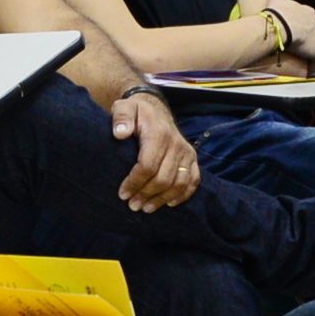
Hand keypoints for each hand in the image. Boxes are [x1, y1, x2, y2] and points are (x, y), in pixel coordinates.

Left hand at [112, 89, 199, 210]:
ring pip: (179, 183)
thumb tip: (120, 133)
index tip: (122, 194)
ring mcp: (187, 152)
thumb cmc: (136, 112)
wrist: (154, 108)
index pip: (148, 165)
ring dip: (162, 199)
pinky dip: (182, 195)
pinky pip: (193, 181)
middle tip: (132, 205)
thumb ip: (121, 117)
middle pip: (163, 178)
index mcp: (159, 133)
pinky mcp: (192, 158)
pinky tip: (168, 203)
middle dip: (146, 194)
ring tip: (146, 208)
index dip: (135, 182)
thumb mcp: (124, 107)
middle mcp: (176, 144)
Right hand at [266, 0, 314, 61]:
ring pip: (314, 46)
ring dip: (308, 52)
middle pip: (313, 33)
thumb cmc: (279, 12)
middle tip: (293, 46)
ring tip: (297, 58)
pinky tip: (304, 70)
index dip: (300, 27)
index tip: (293, 33)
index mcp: (308, 12)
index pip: (307, 20)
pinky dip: (311, 65)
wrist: (282, 25)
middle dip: (306, 39)